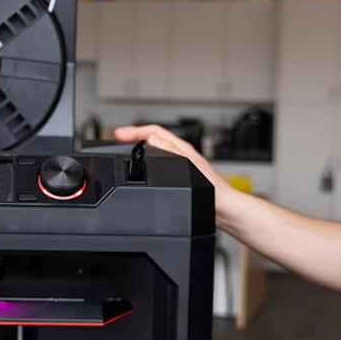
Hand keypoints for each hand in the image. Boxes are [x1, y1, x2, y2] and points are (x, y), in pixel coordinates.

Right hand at [113, 124, 236, 218]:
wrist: (222, 208)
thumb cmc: (212, 192)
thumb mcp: (188, 168)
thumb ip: (171, 151)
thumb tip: (153, 139)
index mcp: (182, 148)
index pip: (154, 131)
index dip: (135, 130)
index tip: (120, 134)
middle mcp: (181, 154)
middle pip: (153, 137)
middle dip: (134, 135)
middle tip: (118, 139)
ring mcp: (181, 164)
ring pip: (155, 149)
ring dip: (140, 146)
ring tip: (126, 149)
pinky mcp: (181, 176)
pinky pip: (159, 162)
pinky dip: (147, 161)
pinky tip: (143, 168)